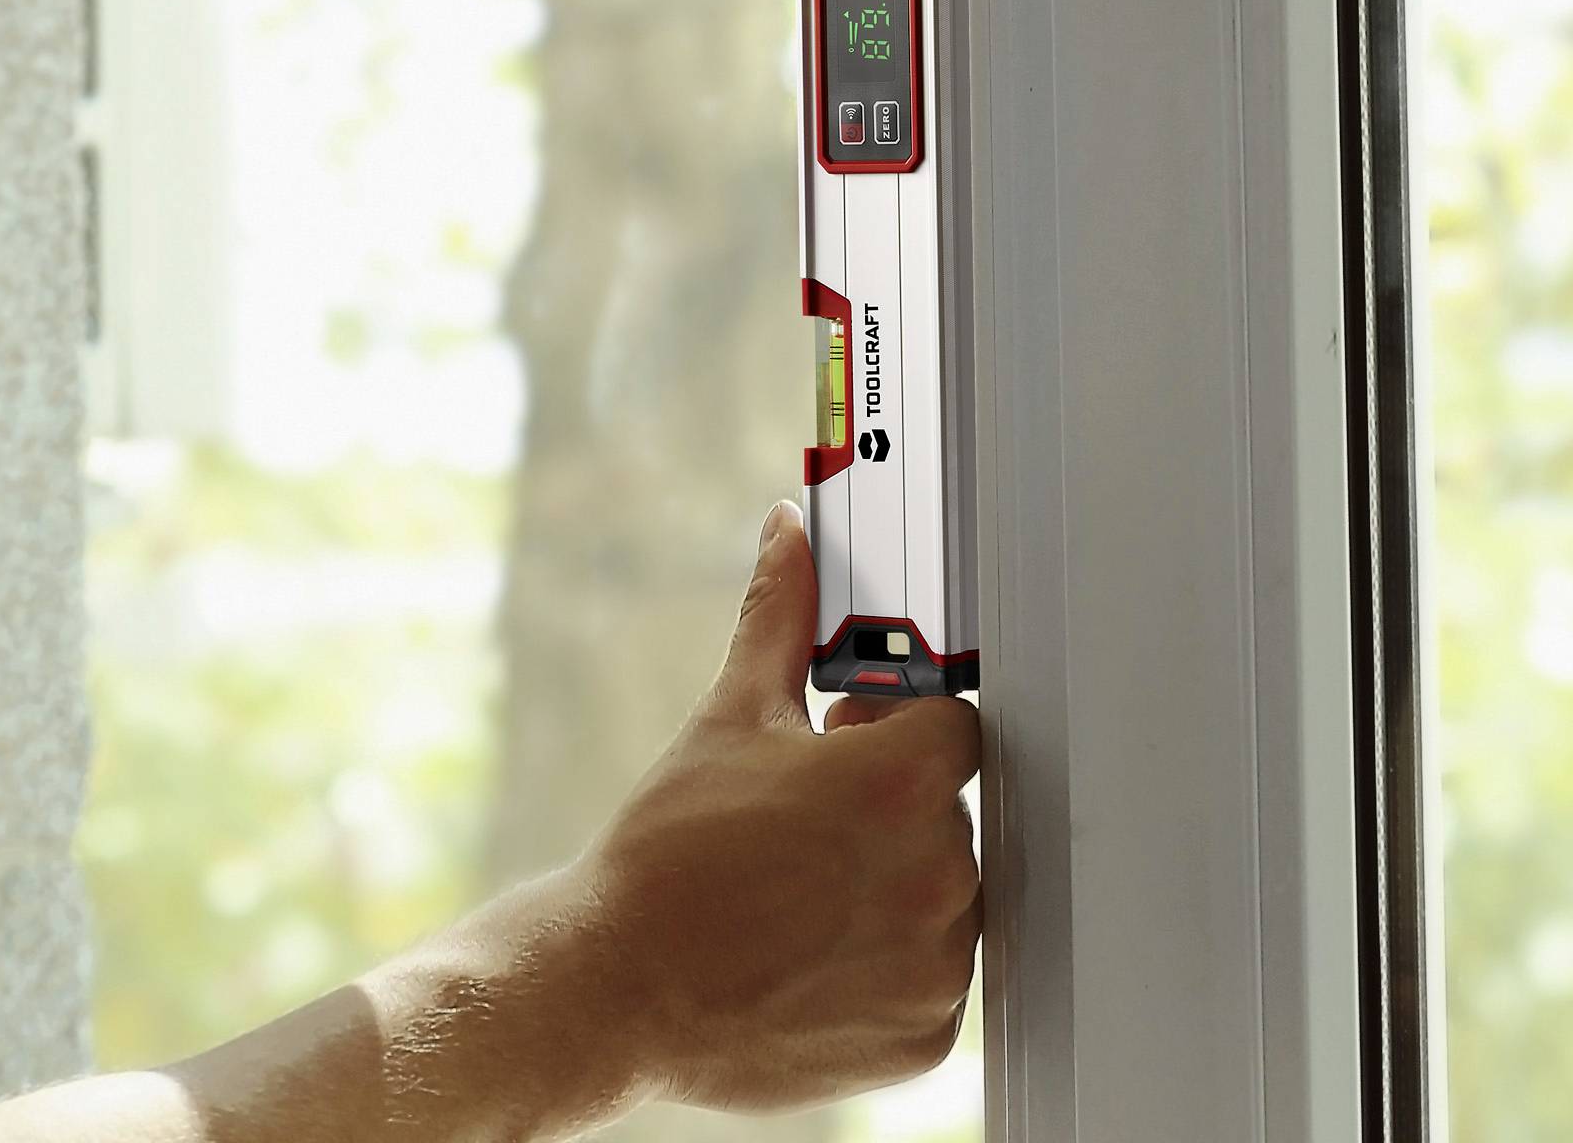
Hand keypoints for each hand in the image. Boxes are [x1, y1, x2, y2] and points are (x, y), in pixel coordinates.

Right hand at [571, 501, 981, 1116]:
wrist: (618, 984)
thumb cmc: (669, 853)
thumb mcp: (731, 715)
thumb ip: (779, 616)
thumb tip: (787, 535)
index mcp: (899, 784)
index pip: (954, 723)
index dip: (898, 722)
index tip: (850, 735)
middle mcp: (936, 876)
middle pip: (948, 807)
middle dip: (891, 799)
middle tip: (809, 809)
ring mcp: (936, 966)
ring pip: (946, 891)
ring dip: (896, 878)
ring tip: (806, 880)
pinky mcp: (924, 1037)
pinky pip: (936, 976)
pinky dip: (891, 959)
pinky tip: (817, 942)